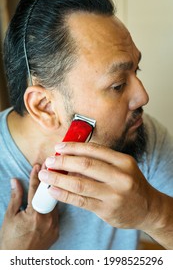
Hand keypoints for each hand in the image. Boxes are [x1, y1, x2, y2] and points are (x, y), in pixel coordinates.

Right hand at [0, 164, 58, 249]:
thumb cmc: (10, 239)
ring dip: (50, 194)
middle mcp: (48, 219)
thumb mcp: (10, 217)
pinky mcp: (57, 231)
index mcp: (34, 214)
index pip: (36, 190)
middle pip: (49, 194)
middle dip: (48, 181)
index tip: (38, 166)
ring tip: (48, 183)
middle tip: (48, 169)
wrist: (18, 260)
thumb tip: (15, 181)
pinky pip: (55, 214)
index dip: (36, 176)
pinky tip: (48, 201)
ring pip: (54, 204)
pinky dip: (51, 207)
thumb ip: (16, 197)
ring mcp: (54, 226)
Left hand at [38, 142, 157, 230]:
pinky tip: (53, 190)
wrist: (148, 208)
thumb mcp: (123, 166)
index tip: (59, 147)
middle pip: (85, 165)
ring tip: (46, 175)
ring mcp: (114, 195)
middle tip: (50, 160)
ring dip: (58, 178)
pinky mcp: (106, 210)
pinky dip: (64, 194)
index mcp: (124, 161)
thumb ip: (102, 161)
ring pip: (79, 184)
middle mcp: (120, 177)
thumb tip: (71, 156)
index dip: (73, 147)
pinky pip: (80, 201)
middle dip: (63, 161)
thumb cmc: (131, 183)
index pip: (94, 150)